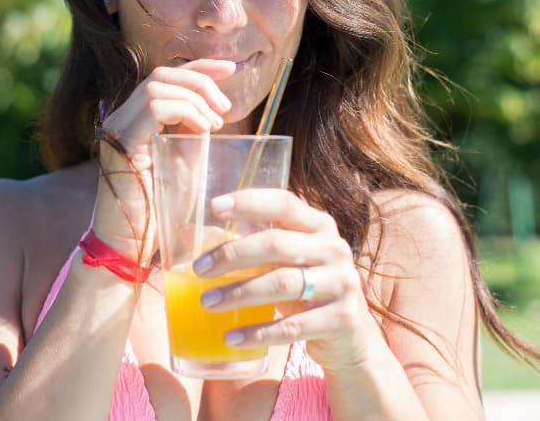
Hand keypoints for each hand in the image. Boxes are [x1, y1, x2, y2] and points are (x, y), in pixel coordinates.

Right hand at [91, 59, 234, 262]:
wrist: (132, 248)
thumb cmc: (161, 212)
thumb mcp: (185, 163)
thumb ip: (193, 134)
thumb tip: (215, 113)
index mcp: (135, 120)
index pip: (166, 77)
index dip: (199, 66)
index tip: (229, 68)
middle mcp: (121, 119)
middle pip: (162, 75)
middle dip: (200, 82)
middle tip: (224, 110)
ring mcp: (117, 130)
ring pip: (157, 86)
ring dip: (195, 99)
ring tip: (214, 125)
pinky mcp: (121, 145)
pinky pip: (153, 107)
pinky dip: (184, 111)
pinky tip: (202, 131)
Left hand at [190, 189, 378, 370]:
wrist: (350, 337)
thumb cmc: (307, 290)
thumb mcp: (286, 262)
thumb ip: (252, 245)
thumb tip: (189, 234)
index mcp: (320, 226)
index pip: (284, 203)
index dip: (249, 202)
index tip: (214, 207)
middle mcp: (335, 249)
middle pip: (278, 244)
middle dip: (233, 254)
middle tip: (200, 268)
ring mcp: (342, 283)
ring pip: (283, 283)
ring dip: (239, 293)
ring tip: (207, 302)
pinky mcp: (342, 319)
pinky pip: (293, 326)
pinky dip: (258, 332)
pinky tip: (231, 337)